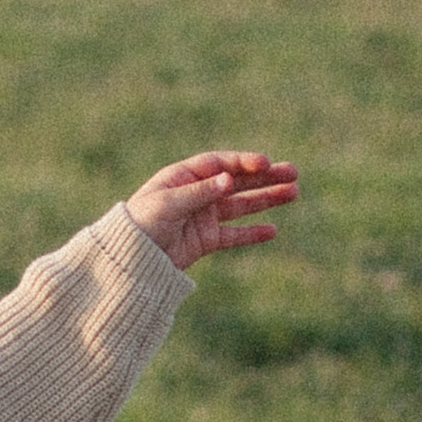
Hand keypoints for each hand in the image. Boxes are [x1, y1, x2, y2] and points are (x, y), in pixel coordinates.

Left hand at [127, 149, 297, 268]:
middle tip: (293, 172)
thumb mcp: (168, 204)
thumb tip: (229, 179)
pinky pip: (234, 235)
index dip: (244, 162)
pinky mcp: (205, 240)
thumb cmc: (140, 223)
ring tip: (293, 193)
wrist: (128, 259)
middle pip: (237, 181)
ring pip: (241, 205)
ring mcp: (203, 217)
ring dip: (266, 199)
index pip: (220, 164)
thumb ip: (200, 192)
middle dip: (265, 177)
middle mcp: (196, 194)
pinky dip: (252, 233)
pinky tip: (273, 230)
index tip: (265, 164)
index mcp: (183, 177)